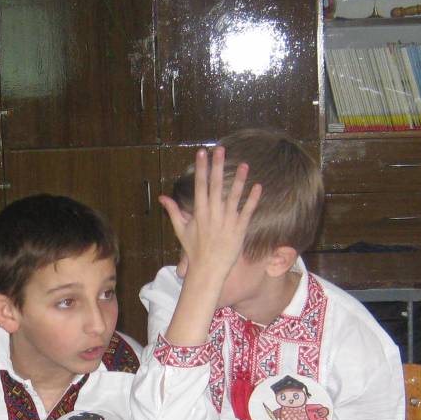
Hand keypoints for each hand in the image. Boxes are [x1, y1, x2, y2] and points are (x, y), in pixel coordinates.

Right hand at [158, 147, 261, 347]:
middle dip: (218, 167)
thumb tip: (162, 197)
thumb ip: (173, 211)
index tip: (202, 152)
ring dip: (239, 180)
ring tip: (244, 164)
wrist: (208, 270)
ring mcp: (227, 222)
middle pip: (216, 186)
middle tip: (220, 149)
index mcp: (199, 213)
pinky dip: (252, 200)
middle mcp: (213, 215)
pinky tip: (258, 186)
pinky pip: (247, 212)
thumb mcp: (181, 230)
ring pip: (233, 197)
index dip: (201, 168)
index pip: (200, 185)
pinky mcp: (239, 230)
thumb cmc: (194, 250)